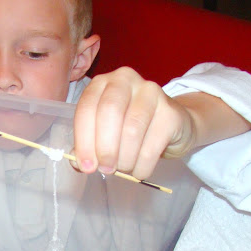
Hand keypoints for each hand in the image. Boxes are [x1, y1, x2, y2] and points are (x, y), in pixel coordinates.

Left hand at [72, 67, 194, 179]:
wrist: (171, 124)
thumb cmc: (129, 128)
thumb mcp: (104, 132)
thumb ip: (88, 145)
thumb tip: (79, 164)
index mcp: (102, 83)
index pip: (87, 108)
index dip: (83, 140)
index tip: (86, 165)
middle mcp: (125, 80)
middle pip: (110, 112)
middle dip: (105, 148)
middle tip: (106, 169)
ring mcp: (151, 92)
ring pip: (132, 130)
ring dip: (125, 159)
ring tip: (124, 169)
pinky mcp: (171, 111)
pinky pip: (152, 145)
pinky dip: (142, 165)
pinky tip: (139, 171)